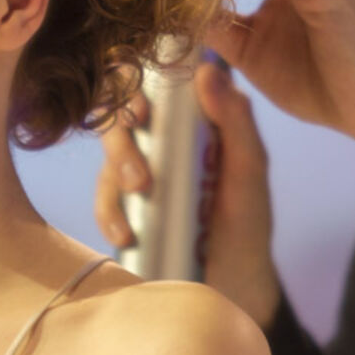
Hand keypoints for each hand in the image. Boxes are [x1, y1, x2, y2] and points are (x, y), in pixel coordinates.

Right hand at [96, 61, 283, 326]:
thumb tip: (208, 69)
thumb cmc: (248, 218)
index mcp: (190, 116)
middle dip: (122, 136)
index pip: (152, 77)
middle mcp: (159, 135)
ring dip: (116, 170)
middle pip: (119, 112)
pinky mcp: (124, 204)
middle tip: (141, 170)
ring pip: (107, 152)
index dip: (134, 79)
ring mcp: (138, 168)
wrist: (234, 285)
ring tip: (139, 195)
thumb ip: (235, 121)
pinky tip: (126, 233)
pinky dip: (109, 213)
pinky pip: (103, 198)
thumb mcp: (250, 169)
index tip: (143, 107)